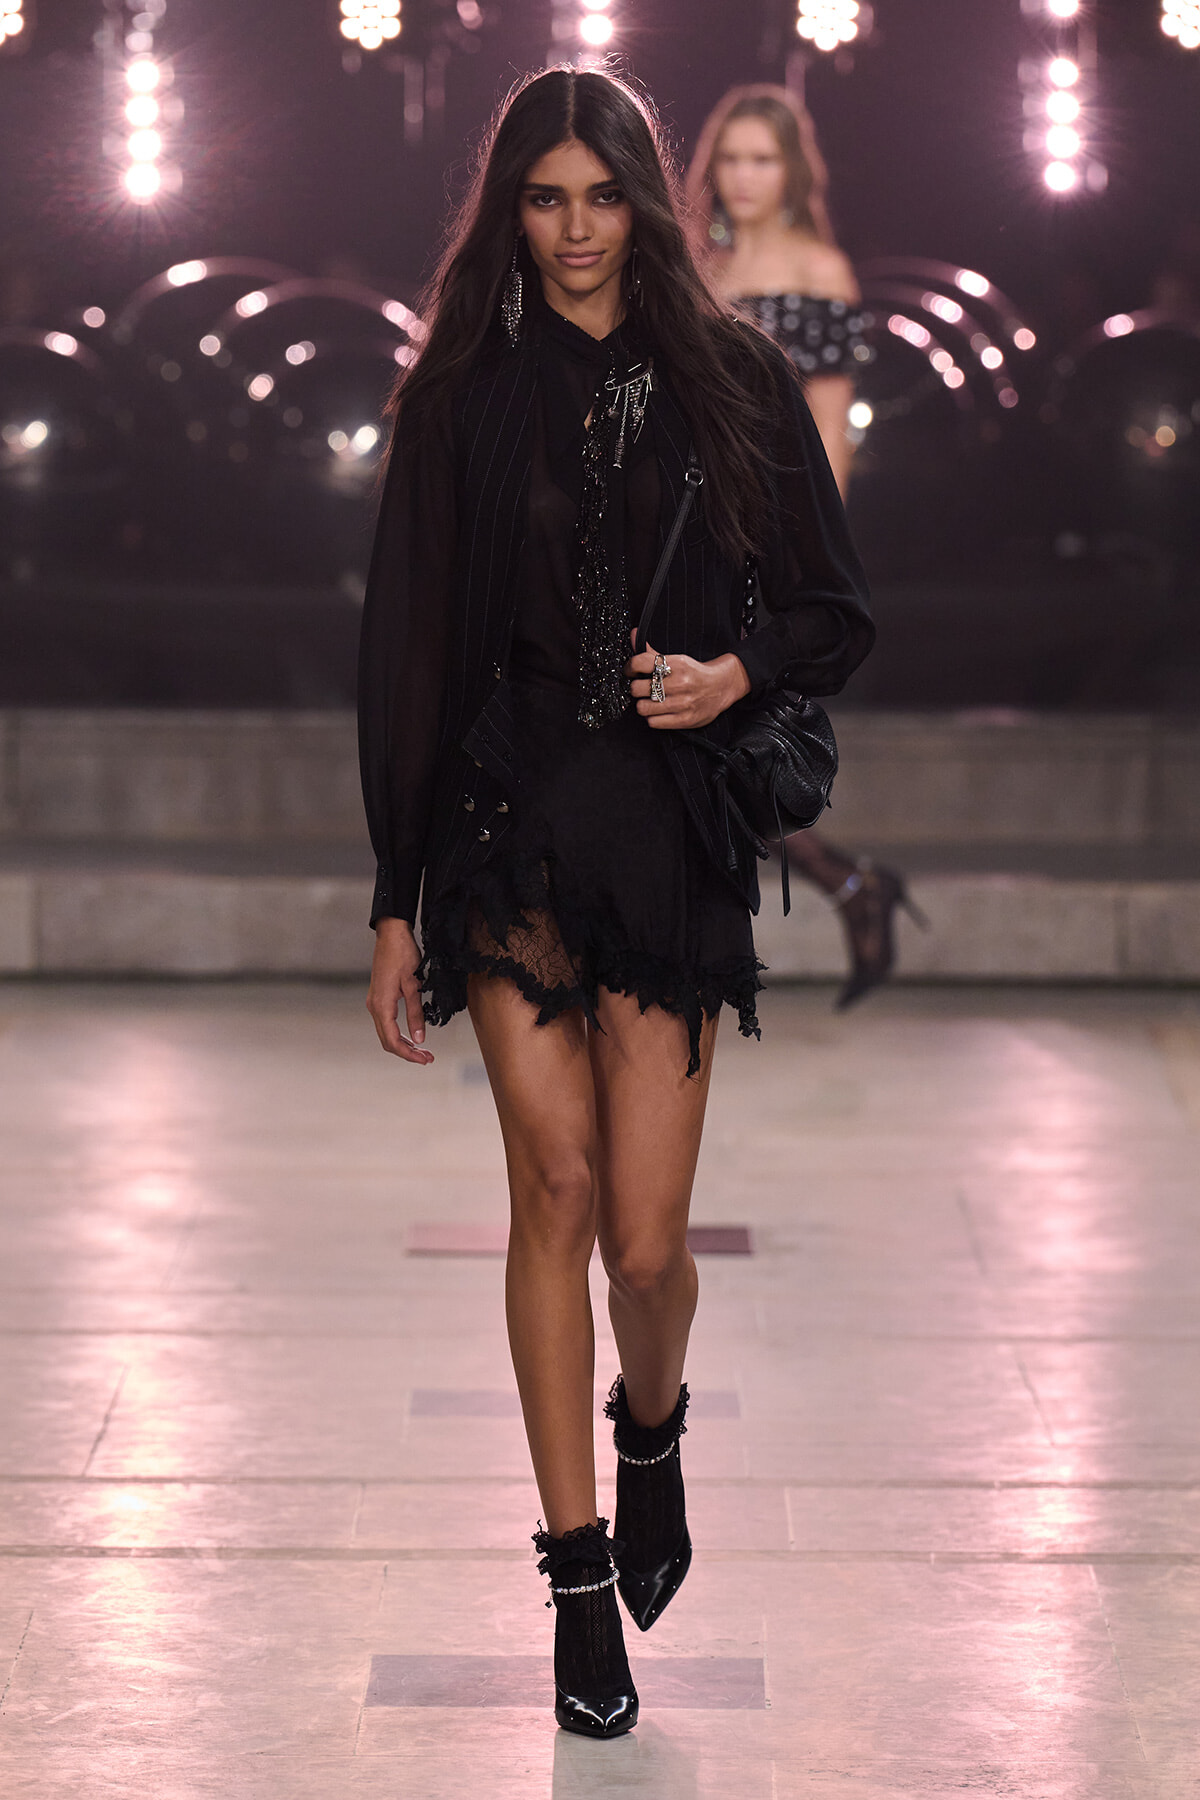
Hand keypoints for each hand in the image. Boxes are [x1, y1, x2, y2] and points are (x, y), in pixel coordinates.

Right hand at [367, 916, 433, 1064]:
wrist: (391, 934)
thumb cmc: (403, 955)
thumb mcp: (414, 985)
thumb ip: (416, 1013)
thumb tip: (420, 1038)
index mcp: (382, 1006)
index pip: (393, 1040)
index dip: (409, 1054)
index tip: (426, 1060)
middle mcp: (374, 1006)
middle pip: (388, 1041)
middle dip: (407, 1052)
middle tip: (428, 1058)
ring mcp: (375, 1002)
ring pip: (386, 1033)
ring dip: (404, 1044)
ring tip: (423, 1050)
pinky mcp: (379, 997)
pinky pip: (386, 1023)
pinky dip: (399, 1033)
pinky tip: (412, 1035)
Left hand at [625, 639, 750, 729]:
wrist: (722, 687)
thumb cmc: (696, 673)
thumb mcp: (678, 659)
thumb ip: (653, 652)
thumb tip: (634, 635)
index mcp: (677, 664)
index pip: (639, 663)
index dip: (630, 668)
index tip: (631, 672)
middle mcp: (680, 683)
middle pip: (637, 688)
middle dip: (636, 688)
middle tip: (642, 688)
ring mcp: (683, 703)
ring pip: (642, 708)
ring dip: (643, 705)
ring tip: (650, 701)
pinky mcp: (685, 719)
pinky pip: (653, 722)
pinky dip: (652, 718)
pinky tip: (658, 711)